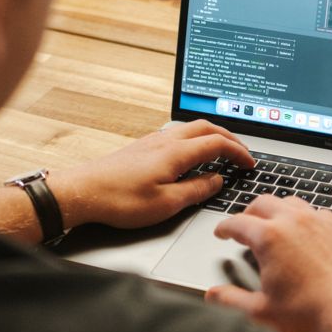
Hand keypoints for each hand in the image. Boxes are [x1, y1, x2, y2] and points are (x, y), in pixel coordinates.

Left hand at [50, 120, 254, 229]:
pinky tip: (192, 152)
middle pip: (207, 127)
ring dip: (212, 135)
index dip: (238, 152)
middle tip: (242, 152)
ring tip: (222, 150)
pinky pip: (177, 134)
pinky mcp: (142, 147)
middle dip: (230, 138)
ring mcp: (152, 141)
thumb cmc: (119, 200)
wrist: (82, 193)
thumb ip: (196, 190)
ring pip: (191, 128)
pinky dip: (195, 139)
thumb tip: (216, 181)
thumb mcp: (166, 204)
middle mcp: (165, 141)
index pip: (217, 143)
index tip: (250, 163)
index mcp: (176, 153)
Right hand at [206, 195, 331, 331]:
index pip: (237, 222)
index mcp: (269, 237)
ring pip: (291, 202)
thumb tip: (214, 295)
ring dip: (277, 209)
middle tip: (244, 223)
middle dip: (249, 212)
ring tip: (273, 223)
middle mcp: (294, 221)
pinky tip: (306, 231)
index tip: (222, 232)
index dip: (224, 227)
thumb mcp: (262, 311)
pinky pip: (317, 212)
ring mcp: (319, 221)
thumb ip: (232, 300)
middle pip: (263, 203)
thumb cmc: (313, 311)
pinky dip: (305, 217)